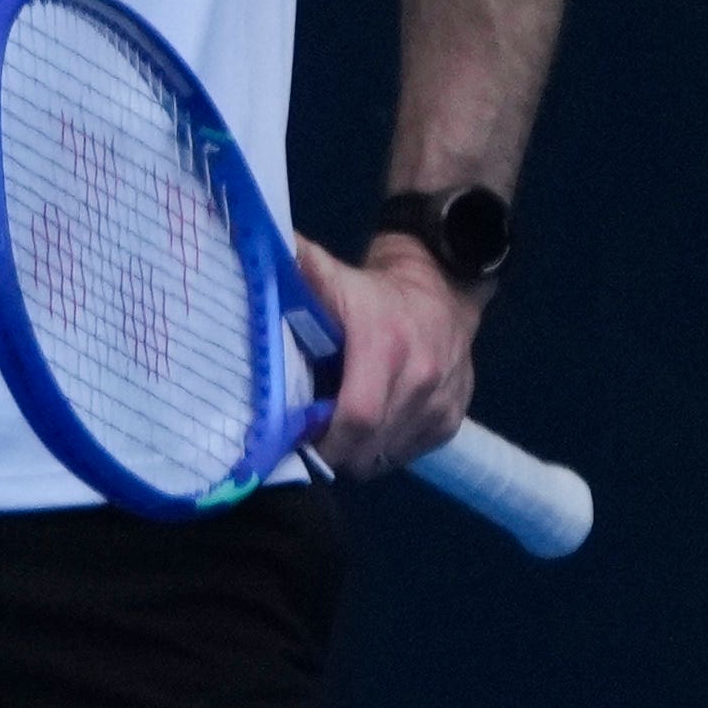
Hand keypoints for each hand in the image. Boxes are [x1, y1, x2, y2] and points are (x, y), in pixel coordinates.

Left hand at [290, 234, 480, 476]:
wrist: (443, 285)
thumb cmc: (373, 291)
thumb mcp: (331, 275)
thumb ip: (294, 270)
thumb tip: (253, 252)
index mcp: (385, 346)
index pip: (357, 415)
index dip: (325, 441)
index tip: (297, 444)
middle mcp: (421, 377)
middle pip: (370, 443)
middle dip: (335, 454)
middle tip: (308, 447)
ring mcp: (442, 400)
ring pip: (389, 454)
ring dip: (358, 455)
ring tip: (336, 437)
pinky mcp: (453, 417)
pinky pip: (411, 452)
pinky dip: (384, 452)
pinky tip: (368, 434)